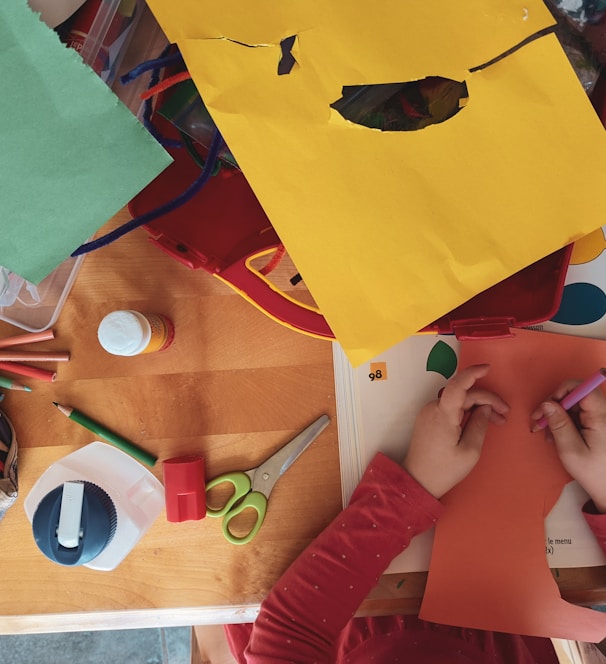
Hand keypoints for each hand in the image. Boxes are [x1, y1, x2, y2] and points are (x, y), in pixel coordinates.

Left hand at [402, 364, 508, 498]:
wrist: (417, 481)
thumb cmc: (444, 470)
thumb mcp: (470, 450)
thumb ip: (480, 425)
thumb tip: (485, 408)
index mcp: (443, 414)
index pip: (458, 385)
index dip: (473, 373)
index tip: (488, 368)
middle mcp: (433, 408)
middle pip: (463, 395)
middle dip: (487, 400)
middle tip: (505, 415)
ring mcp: (429, 413)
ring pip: (458, 401)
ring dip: (478, 406)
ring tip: (496, 421)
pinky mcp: (428, 419)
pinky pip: (450, 408)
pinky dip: (466, 411)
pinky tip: (479, 422)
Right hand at [531, 381, 605, 512]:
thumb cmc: (594, 473)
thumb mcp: (571, 450)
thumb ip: (559, 424)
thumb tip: (547, 403)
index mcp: (600, 417)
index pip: (583, 388)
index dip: (563, 391)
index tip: (548, 406)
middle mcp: (603, 413)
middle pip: (576, 395)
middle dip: (555, 405)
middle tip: (539, 421)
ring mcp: (601, 419)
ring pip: (574, 405)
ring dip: (557, 416)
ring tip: (547, 434)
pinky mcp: (598, 425)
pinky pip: (578, 415)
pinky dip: (564, 422)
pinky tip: (556, 436)